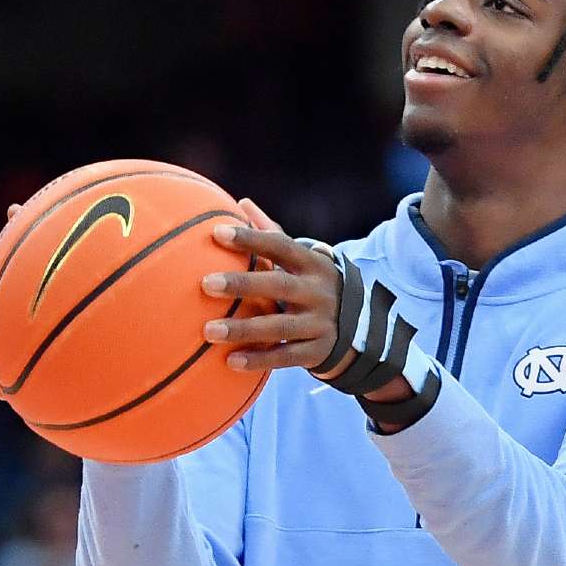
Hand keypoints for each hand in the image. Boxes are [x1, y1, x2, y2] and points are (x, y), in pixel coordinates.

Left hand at [201, 199, 358, 377]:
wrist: (359, 327)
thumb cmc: (313, 285)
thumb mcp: (301, 260)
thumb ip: (272, 233)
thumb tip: (242, 203)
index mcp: (311, 264)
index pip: (280, 245)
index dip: (251, 239)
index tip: (217, 233)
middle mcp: (318, 292)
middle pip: (278, 285)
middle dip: (242, 283)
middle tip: (205, 283)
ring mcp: (320, 323)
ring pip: (279, 326)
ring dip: (243, 329)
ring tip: (208, 330)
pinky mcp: (317, 351)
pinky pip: (286, 357)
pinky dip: (259, 360)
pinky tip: (230, 362)